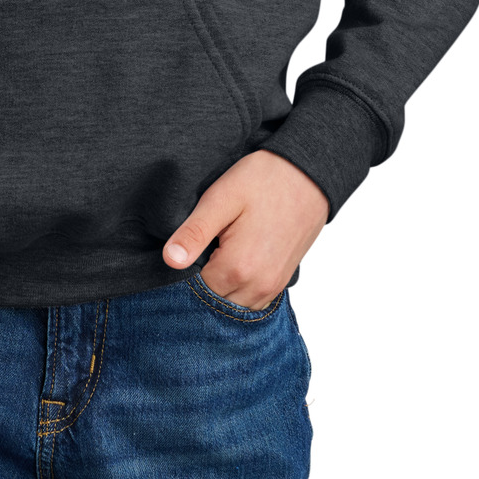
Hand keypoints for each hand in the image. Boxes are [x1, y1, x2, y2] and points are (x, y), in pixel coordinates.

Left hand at [162, 150, 330, 307]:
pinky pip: (253, 300)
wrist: (308, 174)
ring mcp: (273, 286)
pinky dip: (239, 289)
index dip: (184, 271)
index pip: (195, 290)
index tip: (188, 248)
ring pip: (234, 304)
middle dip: (202, 282)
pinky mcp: (282, 281)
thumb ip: (194, 232)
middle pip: (214, 302)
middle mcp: (258, 286)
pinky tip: (234, 262)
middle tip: (201, 248)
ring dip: (221, 287)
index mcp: (238, 267)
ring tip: (217, 253)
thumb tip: (170, 260)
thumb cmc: (263, 180)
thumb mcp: (222, 198)